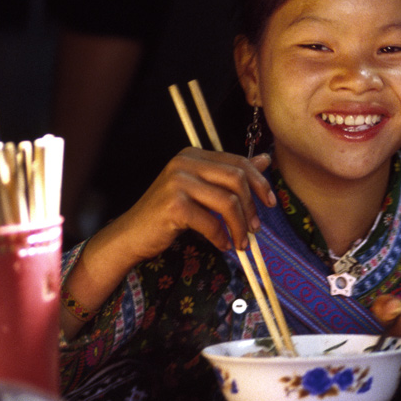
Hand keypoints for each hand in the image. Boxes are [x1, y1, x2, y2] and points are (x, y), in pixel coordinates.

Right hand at [109, 148, 276, 263]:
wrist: (130, 235)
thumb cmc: (168, 214)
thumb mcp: (202, 190)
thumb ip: (230, 174)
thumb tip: (265, 159)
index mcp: (194, 155)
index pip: (238, 162)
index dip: (260, 182)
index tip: (270, 203)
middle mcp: (185, 162)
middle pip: (237, 179)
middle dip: (252, 206)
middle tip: (256, 228)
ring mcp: (178, 182)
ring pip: (228, 202)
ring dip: (240, 226)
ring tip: (241, 242)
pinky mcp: (174, 205)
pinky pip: (211, 222)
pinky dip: (221, 236)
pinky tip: (223, 245)